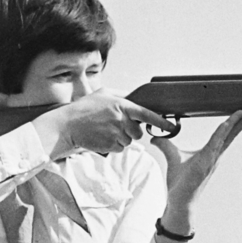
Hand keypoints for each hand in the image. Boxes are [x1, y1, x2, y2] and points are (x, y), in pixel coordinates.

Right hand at [39, 92, 172, 158]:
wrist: (68, 124)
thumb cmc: (86, 108)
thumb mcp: (104, 94)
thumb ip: (122, 96)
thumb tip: (138, 98)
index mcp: (122, 106)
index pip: (147, 115)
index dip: (161, 122)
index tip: (173, 126)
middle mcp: (121, 120)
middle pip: (139, 132)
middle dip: (131, 131)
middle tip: (115, 125)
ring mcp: (116, 134)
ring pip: (130, 141)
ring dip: (121, 137)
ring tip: (105, 130)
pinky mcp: (111, 145)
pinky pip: (120, 148)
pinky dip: (114, 145)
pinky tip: (102, 137)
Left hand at [153, 111, 241, 237]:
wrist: (179, 201)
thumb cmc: (179, 183)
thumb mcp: (171, 157)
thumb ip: (164, 144)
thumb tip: (155, 136)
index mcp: (210, 152)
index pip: (224, 134)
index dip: (234, 122)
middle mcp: (214, 155)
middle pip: (231, 134)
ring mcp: (212, 159)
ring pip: (227, 137)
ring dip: (237, 125)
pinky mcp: (206, 164)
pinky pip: (215, 144)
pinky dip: (222, 134)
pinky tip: (227, 124)